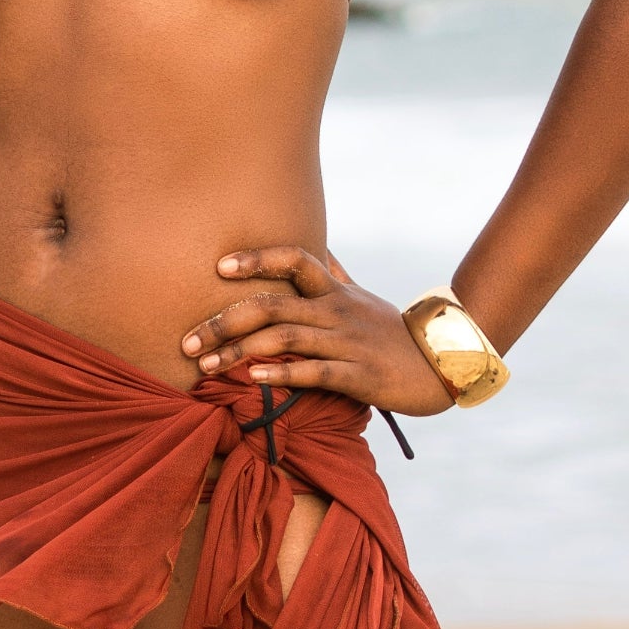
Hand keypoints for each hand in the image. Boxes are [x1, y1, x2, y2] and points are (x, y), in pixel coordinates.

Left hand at [179, 244, 454, 416]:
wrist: (441, 364)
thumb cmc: (391, 331)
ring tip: (205, 366)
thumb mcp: (361, 297)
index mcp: (334, 291)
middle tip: (187, 340)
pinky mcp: (358, 376)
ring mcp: (346, 343)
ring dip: (238, 352)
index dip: (256, 258)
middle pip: (272, 304)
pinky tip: (253, 379)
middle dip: (223, 321)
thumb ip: (333, 274)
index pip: (293, 259)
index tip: (218, 267)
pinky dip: (282, 374)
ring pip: (284, 338)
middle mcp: (336, 311)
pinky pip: (315, 371)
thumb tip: (314, 249)